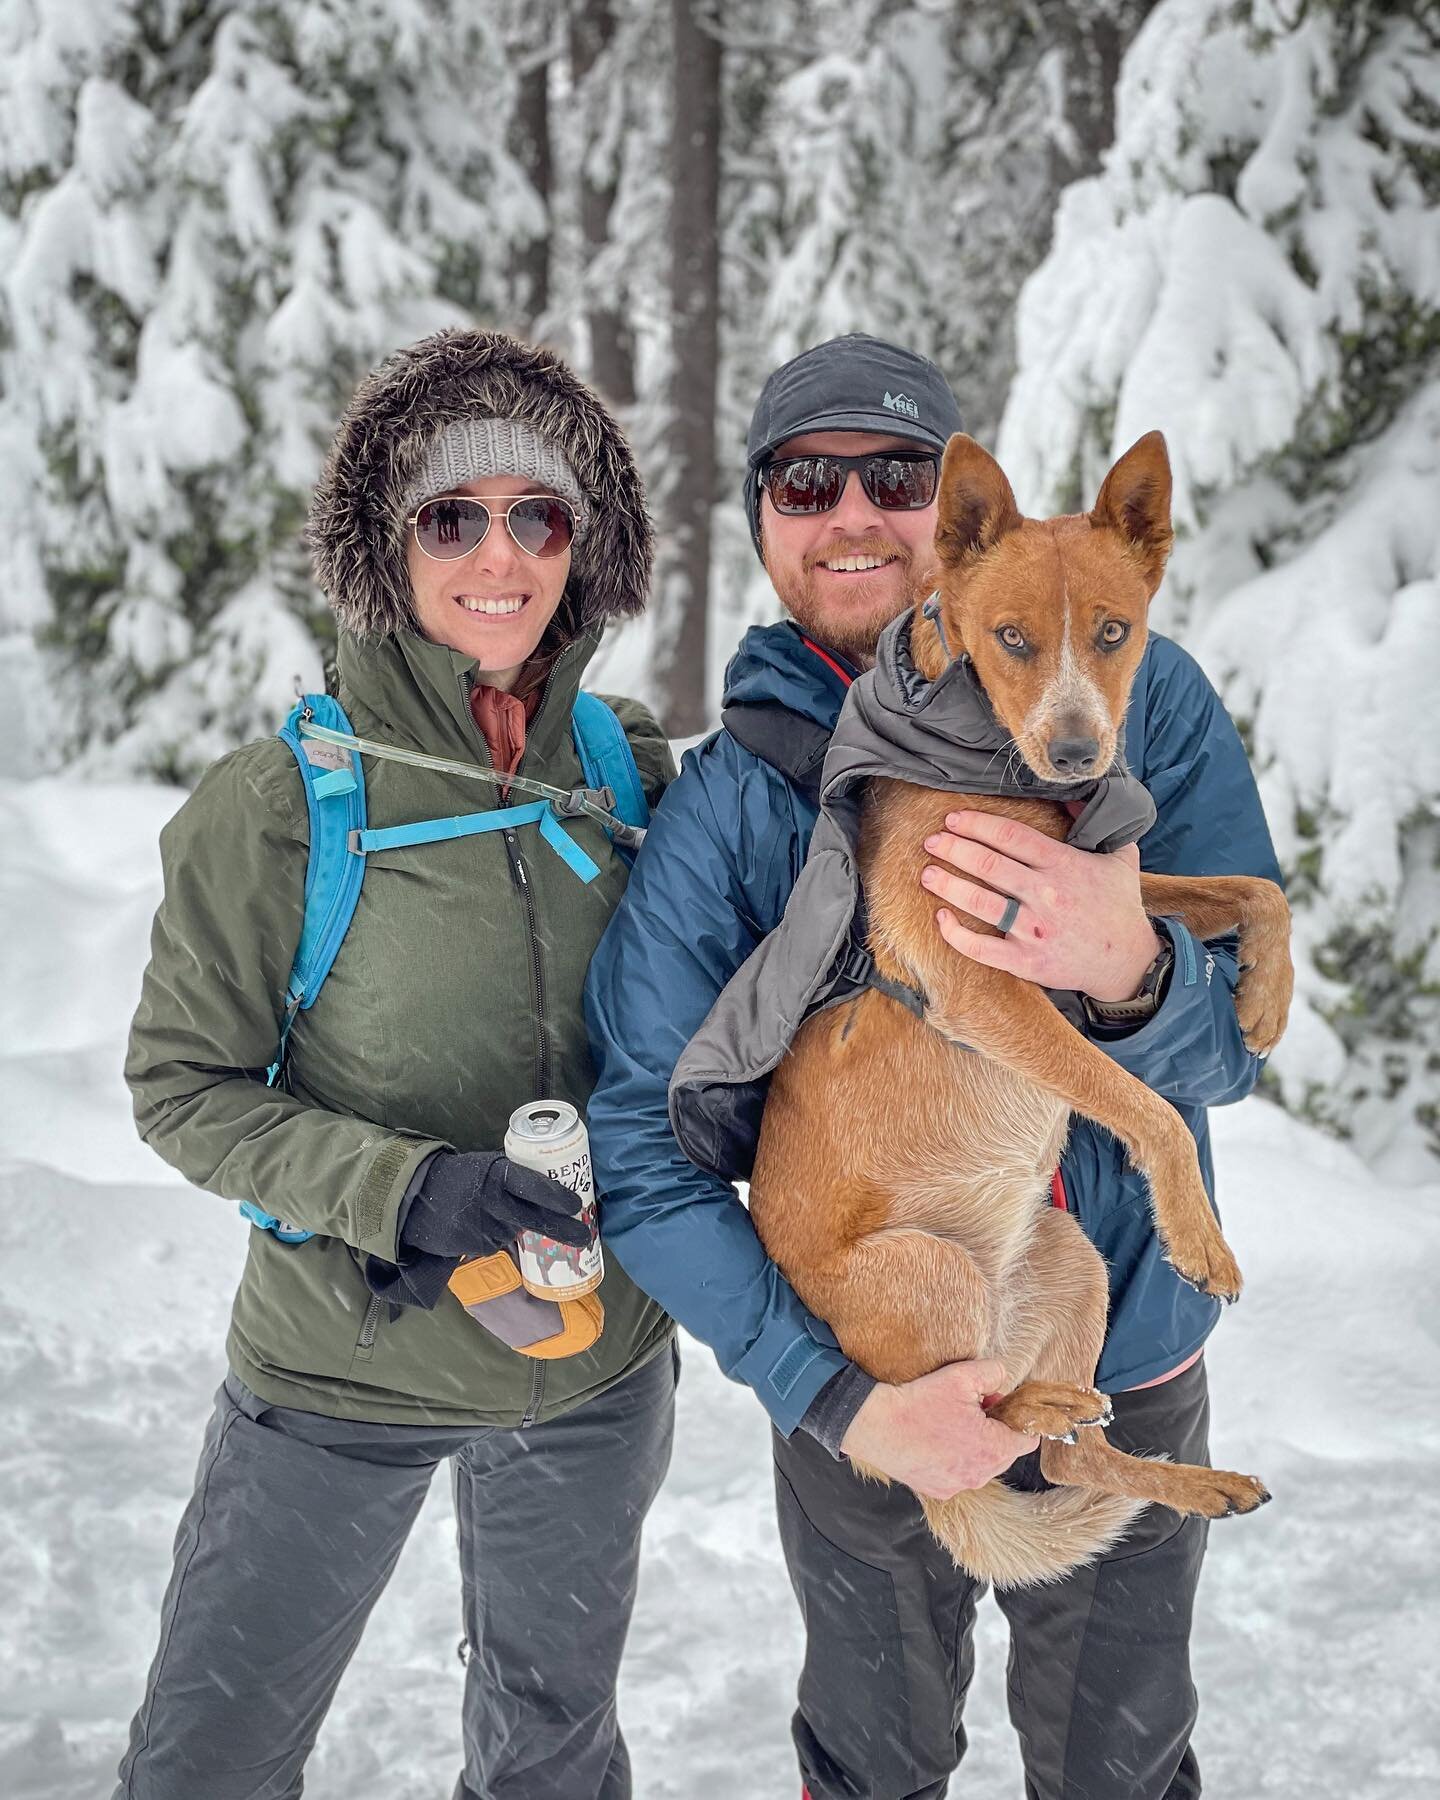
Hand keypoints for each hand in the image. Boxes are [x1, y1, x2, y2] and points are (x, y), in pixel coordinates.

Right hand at [400, 1150, 590, 1261]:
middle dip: (564, 1230)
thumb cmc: (460, 1177)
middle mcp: (494, 1202)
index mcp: (498, 1175)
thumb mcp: (487, 1167)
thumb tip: (550, 1189)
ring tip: (501, 1217)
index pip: (534, 1186)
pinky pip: (498, 1243)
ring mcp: (485, 1226)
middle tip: (585, 1238)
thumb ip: (514, 1178)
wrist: (416, 1197)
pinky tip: (483, 1225)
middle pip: (537, 1219)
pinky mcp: (476, 1246)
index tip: (577, 1204)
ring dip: (522, 1230)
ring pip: (518, 1232)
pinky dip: (498, 1236)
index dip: (557, 1196)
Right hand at [839, 1361, 1038, 1498]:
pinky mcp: (938, 1490)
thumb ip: (994, 1373)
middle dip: (996, 1430)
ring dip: (976, 1445)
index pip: (1027, 1440)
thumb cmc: (919, 1402)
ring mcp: (957, 1486)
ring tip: (952, 1422)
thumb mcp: (962, 1376)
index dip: (1018, 1418)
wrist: (875, 1424)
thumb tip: (1003, 1379)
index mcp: (992, 1449)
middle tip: (973, 1407)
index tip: (1002, 1405)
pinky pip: (958, 1474)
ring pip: (982, 1464)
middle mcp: (979, 1475)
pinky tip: (937, 1440)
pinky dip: (955, 1459)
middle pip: (1005, 1452)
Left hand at [921, 809, 1160, 1001]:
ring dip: (948, 885)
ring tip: (927, 874)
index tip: (954, 819)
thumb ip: (1095, 823)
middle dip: (954, 849)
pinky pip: (982, 949)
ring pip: (980, 903)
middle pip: (988, 865)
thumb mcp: (1120, 856)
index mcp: (1064, 865)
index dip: (978, 824)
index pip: (1012, 836)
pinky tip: (941, 918)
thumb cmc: (1119, 906)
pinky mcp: (1026, 961)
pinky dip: (956, 935)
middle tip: (932, 842)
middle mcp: (1046, 894)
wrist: (1129, 961)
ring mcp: (1034, 929)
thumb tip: (1069, 793)